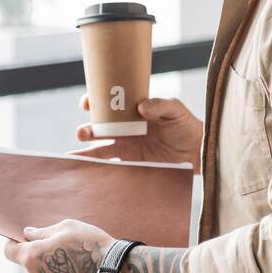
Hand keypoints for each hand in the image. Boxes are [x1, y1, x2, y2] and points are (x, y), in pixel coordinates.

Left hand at [3, 219, 115, 272]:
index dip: (14, 243)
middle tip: (60, 247)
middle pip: (27, 265)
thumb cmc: (90, 246)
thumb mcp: (67, 228)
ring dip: (51, 269)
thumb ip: (42, 232)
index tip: (24, 239)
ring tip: (74, 261)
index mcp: (31, 258)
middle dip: (38, 256)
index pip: (8, 251)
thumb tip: (27, 234)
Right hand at [70, 92, 202, 170]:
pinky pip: (110, 165)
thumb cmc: (186, 125)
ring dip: (86, 151)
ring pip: (100, 147)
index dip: (94, 101)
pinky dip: (97, 168)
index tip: (87, 104)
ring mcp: (126, 145)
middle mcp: (125, 127)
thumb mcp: (176, 110)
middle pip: (99, 126)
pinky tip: (86, 171)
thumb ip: (161, 105)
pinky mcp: (131, 162)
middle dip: (87, 129)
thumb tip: (142, 106)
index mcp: (132, 110)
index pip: (108, 103)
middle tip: (83, 133)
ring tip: (74, 155)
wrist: (196, 151)